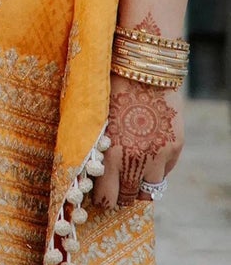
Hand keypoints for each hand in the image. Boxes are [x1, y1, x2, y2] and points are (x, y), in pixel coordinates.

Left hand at [93, 73, 183, 208]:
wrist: (141, 66)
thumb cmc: (107, 88)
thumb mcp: (92, 119)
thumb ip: (94, 149)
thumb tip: (89, 173)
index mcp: (109, 154)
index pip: (106, 198)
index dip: (101, 198)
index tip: (98, 193)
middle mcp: (136, 159)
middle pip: (127, 197)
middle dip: (119, 195)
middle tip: (113, 186)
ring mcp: (159, 155)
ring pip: (149, 190)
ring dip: (138, 185)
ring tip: (130, 175)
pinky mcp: (175, 146)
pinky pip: (164, 172)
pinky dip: (155, 170)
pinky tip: (145, 157)